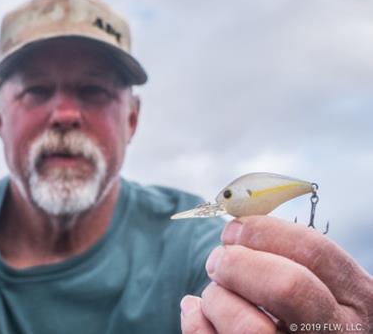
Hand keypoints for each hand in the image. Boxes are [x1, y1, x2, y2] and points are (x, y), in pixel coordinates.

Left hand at [180, 216, 372, 332]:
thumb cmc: (307, 314)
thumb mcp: (322, 285)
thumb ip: (289, 258)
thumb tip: (234, 230)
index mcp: (357, 299)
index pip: (313, 251)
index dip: (263, 232)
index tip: (234, 229)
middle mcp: (339, 333)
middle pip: (285, 287)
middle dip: (238, 265)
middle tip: (217, 262)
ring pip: (247, 326)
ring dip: (216, 301)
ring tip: (214, 297)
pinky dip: (196, 323)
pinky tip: (199, 315)